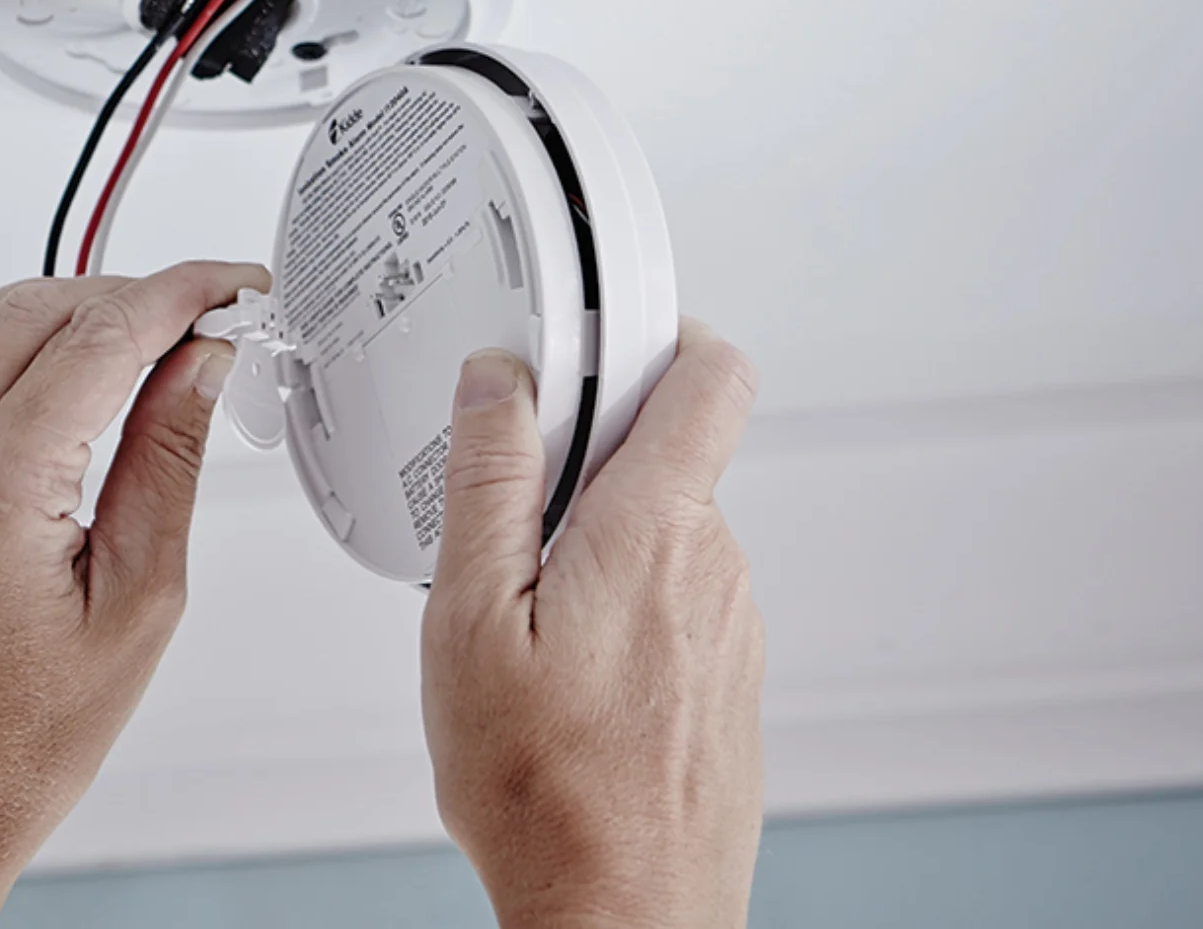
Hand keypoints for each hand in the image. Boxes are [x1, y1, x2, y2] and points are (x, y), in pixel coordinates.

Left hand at [0, 261, 268, 928]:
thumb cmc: (25, 735)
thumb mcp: (140, 600)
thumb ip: (169, 460)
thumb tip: (201, 365)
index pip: (103, 337)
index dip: (184, 294)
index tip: (236, 286)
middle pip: (44, 308)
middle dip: (138, 296)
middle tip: (215, 323)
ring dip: (76, 307)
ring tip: (155, 343)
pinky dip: (20, 339)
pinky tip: (76, 369)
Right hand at [422, 319, 763, 928]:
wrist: (622, 916)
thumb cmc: (546, 793)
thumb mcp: (472, 620)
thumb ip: (491, 484)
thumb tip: (497, 385)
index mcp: (655, 533)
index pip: (709, 375)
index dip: (659, 332)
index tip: (594, 340)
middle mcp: (715, 569)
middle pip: (670, 453)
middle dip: (589, 456)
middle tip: (509, 510)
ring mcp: (730, 628)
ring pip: (665, 531)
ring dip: (596, 537)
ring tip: (522, 610)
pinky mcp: (726, 679)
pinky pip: (674, 598)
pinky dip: (617, 600)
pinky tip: (559, 665)